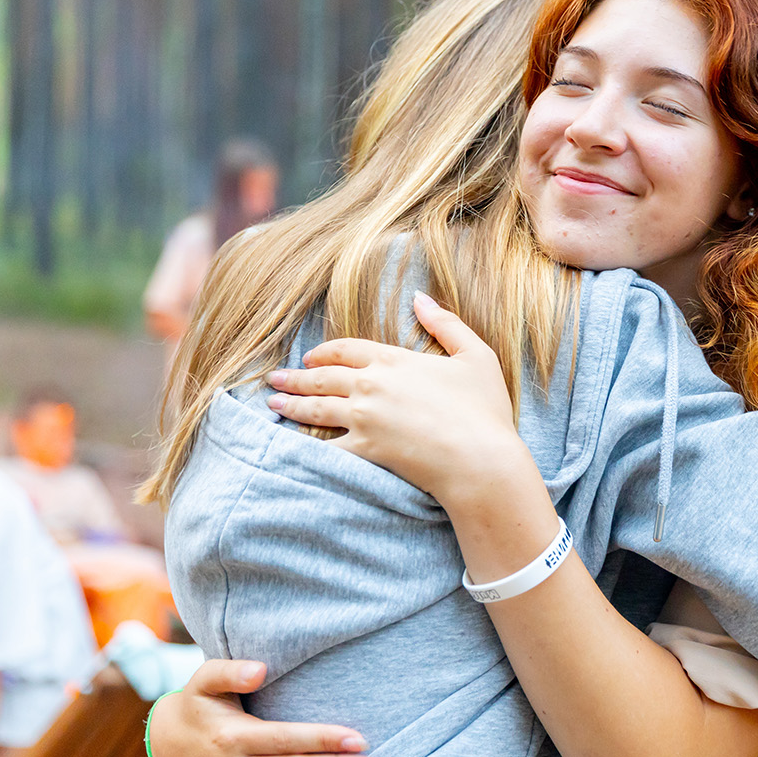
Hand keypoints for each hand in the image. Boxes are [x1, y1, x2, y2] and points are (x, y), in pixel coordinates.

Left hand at [264, 292, 530, 511]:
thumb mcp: (476, 355)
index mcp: (394, 360)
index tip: (311, 357)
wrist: (480, 459)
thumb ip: (446, 323)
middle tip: (276, 380)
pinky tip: (292, 443)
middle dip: (297, 378)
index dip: (326, 352)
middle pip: (323, 377)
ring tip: (273, 404)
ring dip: (291, 405)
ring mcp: (364, 418)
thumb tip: (420, 297)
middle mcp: (371, 385)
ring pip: (316, 408)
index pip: (347, 349)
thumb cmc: (484, 409)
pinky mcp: (364, 450)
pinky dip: (306, 444)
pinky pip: (326, 446)